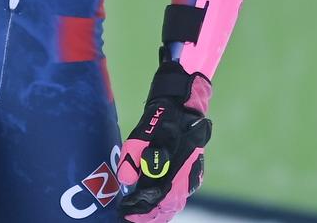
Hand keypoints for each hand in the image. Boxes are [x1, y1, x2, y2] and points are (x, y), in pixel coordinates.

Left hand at [117, 62, 212, 221]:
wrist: (183, 105)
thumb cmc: (163, 118)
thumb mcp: (142, 134)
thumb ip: (132, 156)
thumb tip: (125, 180)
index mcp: (175, 172)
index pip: (158, 202)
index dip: (141, 212)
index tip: (126, 213)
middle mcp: (186, 179)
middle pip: (167, 208)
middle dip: (149, 216)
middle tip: (131, 216)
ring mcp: (191, 177)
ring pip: (174, 203)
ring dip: (158, 211)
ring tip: (140, 213)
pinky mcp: (191, 173)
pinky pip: (178, 195)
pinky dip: (166, 203)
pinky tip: (155, 201)